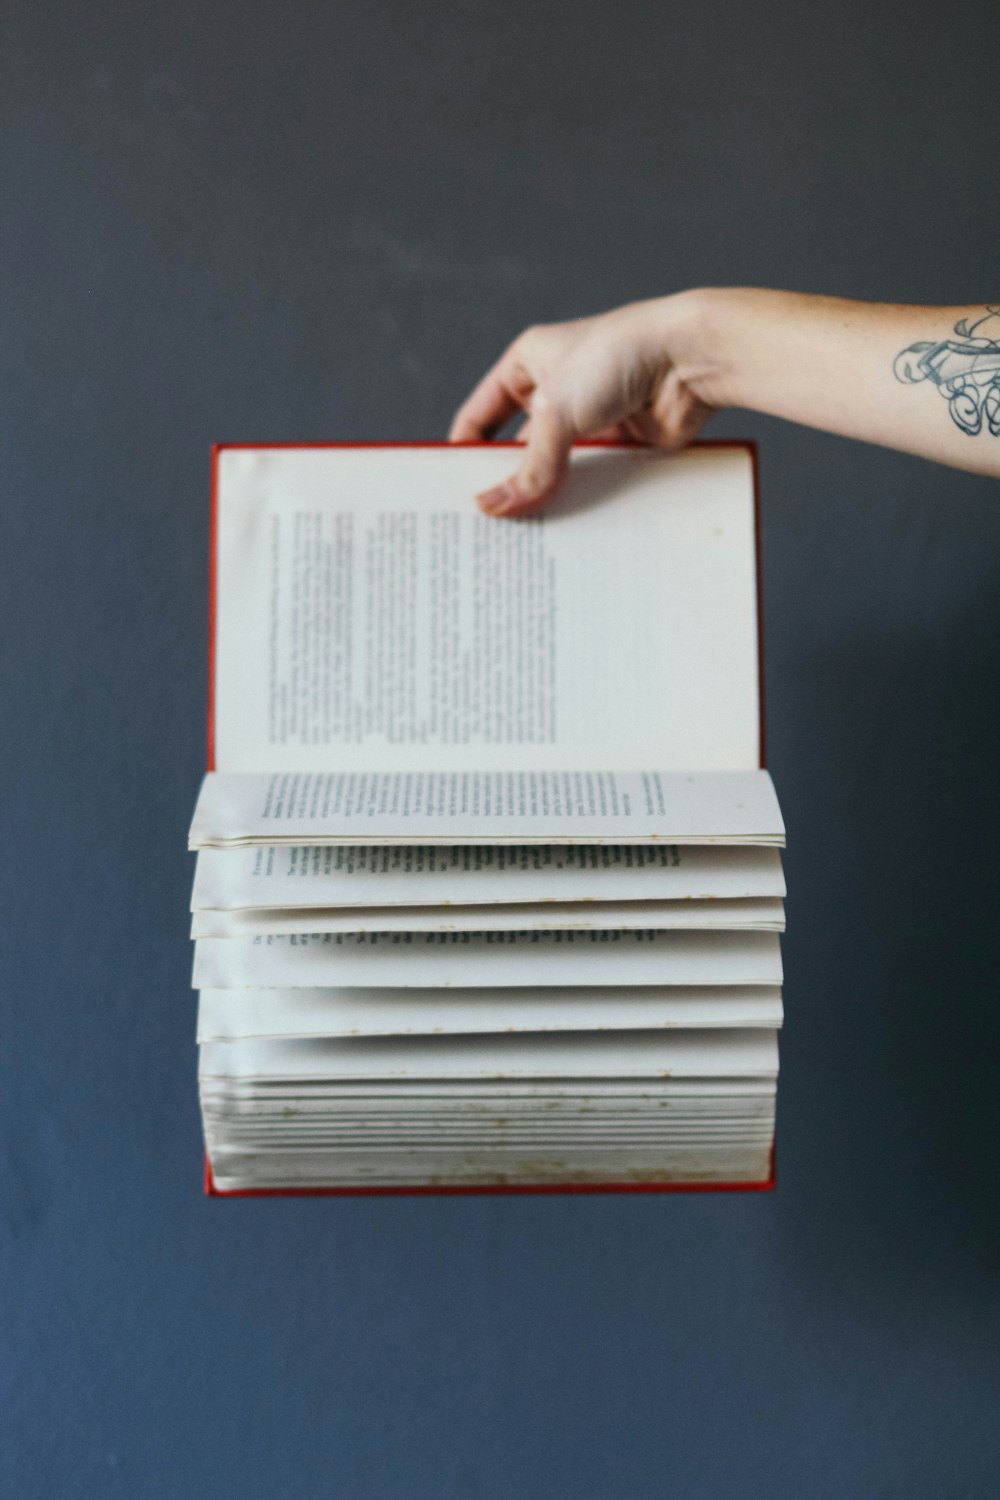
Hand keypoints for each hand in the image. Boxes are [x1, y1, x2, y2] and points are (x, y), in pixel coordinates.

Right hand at [448, 292, 720, 516]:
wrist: (693, 359)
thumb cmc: (620, 357)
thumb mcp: (558, 411)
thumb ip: (529, 466)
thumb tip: (493, 507)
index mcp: (529, 365)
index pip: (481, 415)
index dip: (464, 451)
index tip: (452, 495)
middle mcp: (557, 393)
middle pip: (518, 450)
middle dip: (506, 483)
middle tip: (485, 527)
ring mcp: (591, 421)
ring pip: (557, 470)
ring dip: (546, 499)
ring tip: (524, 540)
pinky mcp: (622, 445)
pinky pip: (593, 482)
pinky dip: (583, 503)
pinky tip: (569, 533)